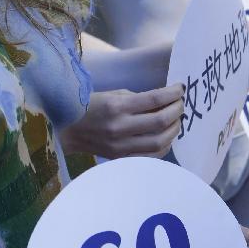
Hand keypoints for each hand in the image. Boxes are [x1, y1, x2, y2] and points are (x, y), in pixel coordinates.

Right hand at [60, 84, 184, 158]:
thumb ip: (137, 99)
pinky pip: (152, 155)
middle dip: (177, 110)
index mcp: (116, 106)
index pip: (154, 99)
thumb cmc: (89, 106)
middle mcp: (120, 127)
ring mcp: (121, 146)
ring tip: (177, 119)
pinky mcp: (122, 158)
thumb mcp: (111, 95)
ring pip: (160, 141)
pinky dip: (165, 145)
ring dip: (174, 129)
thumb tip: (163, 101)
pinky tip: (167, 136)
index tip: (180, 88)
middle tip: (181, 103)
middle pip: (161, 121)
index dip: (172, 93)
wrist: (67, 130)